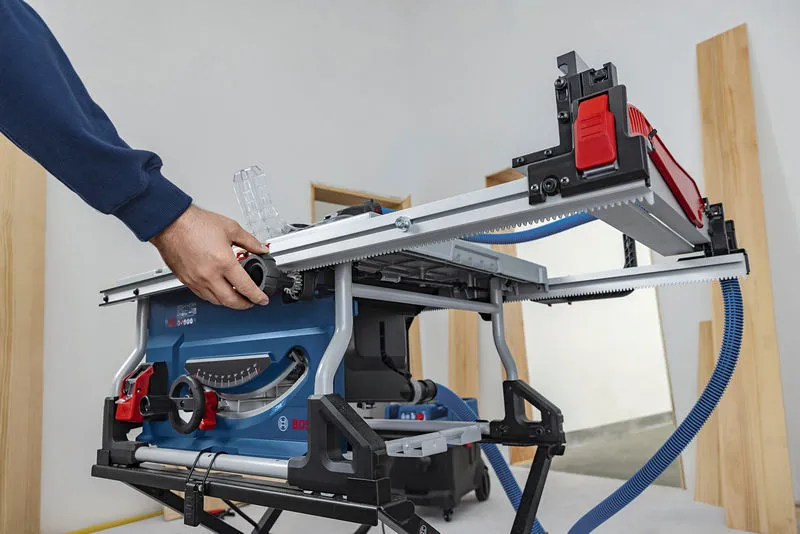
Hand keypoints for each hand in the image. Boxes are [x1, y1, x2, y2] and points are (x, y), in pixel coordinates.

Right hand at [150, 204, 269, 308]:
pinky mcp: (186, 280)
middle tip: (251, 302)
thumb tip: (261, 249)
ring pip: (216, 301)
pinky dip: (214, 297)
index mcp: (223, 262)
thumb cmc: (195, 224)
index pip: (246, 287)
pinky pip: (202, 296)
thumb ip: (249, 241)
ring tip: (236, 297)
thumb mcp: (231, 228)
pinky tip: (218, 292)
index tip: (262, 299)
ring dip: (228, 302)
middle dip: (244, 305)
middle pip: (231, 301)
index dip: (257, 297)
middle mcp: (209, 275)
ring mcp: (196, 280)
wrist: (170, 223)